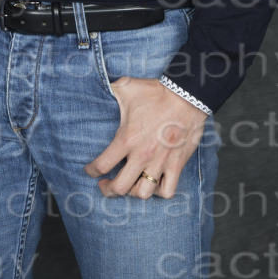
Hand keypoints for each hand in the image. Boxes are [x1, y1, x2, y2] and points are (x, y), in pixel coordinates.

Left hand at [84, 77, 206, 199]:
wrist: (187, 96)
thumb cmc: (156, 92)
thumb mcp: (126, 87)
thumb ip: (109, 89)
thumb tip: (100, 85)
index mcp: (127, 139)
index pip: (102, 165)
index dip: (91, 171)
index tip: (90, 170)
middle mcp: (142, 155)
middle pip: (120, 187)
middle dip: (108, 190)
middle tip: (105, 185)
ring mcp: (161, 163)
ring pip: (143, 193)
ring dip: (132, 193)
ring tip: (128, 185)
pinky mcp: (177, 165)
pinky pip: (167, 191)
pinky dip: (158, 192)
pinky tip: (152, 184)